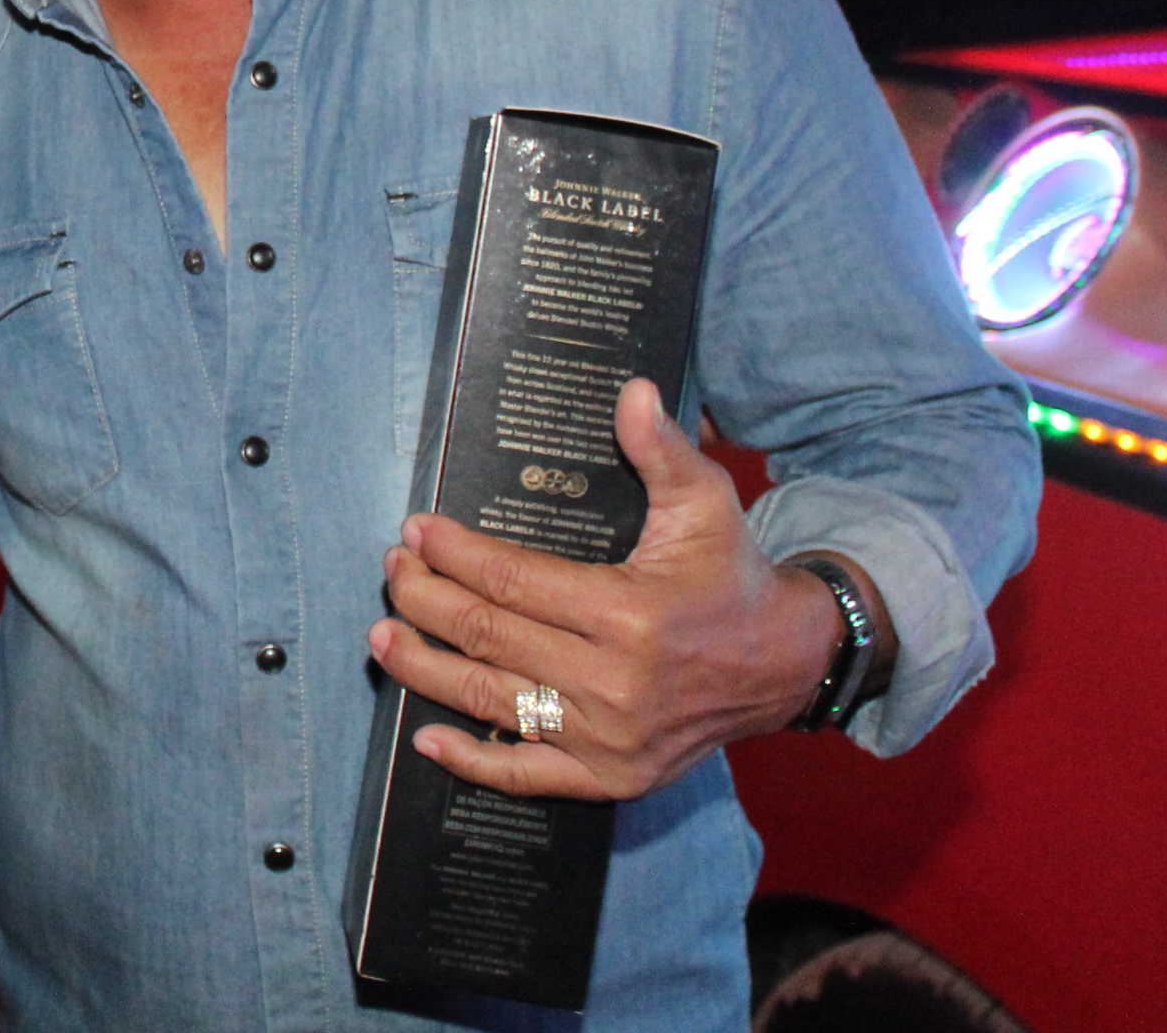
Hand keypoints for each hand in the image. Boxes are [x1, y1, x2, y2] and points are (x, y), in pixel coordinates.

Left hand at [364, 376, 834, 799]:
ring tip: (382, 636)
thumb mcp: (705, 502)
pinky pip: (527, 775)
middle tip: (394, 570)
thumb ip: (662, 449)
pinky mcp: (614, 776)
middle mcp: (615, 683)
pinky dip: (473, 761)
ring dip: (425, 668)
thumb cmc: (730, 574)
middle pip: (489, 636)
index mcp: (629, 613)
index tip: (416, 531)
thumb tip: (631, 391)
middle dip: (426, 599)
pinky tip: (426, 737)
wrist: (784, 663)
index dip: (454, 554)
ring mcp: (610, 737)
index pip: (512, 581)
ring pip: (492, 701)